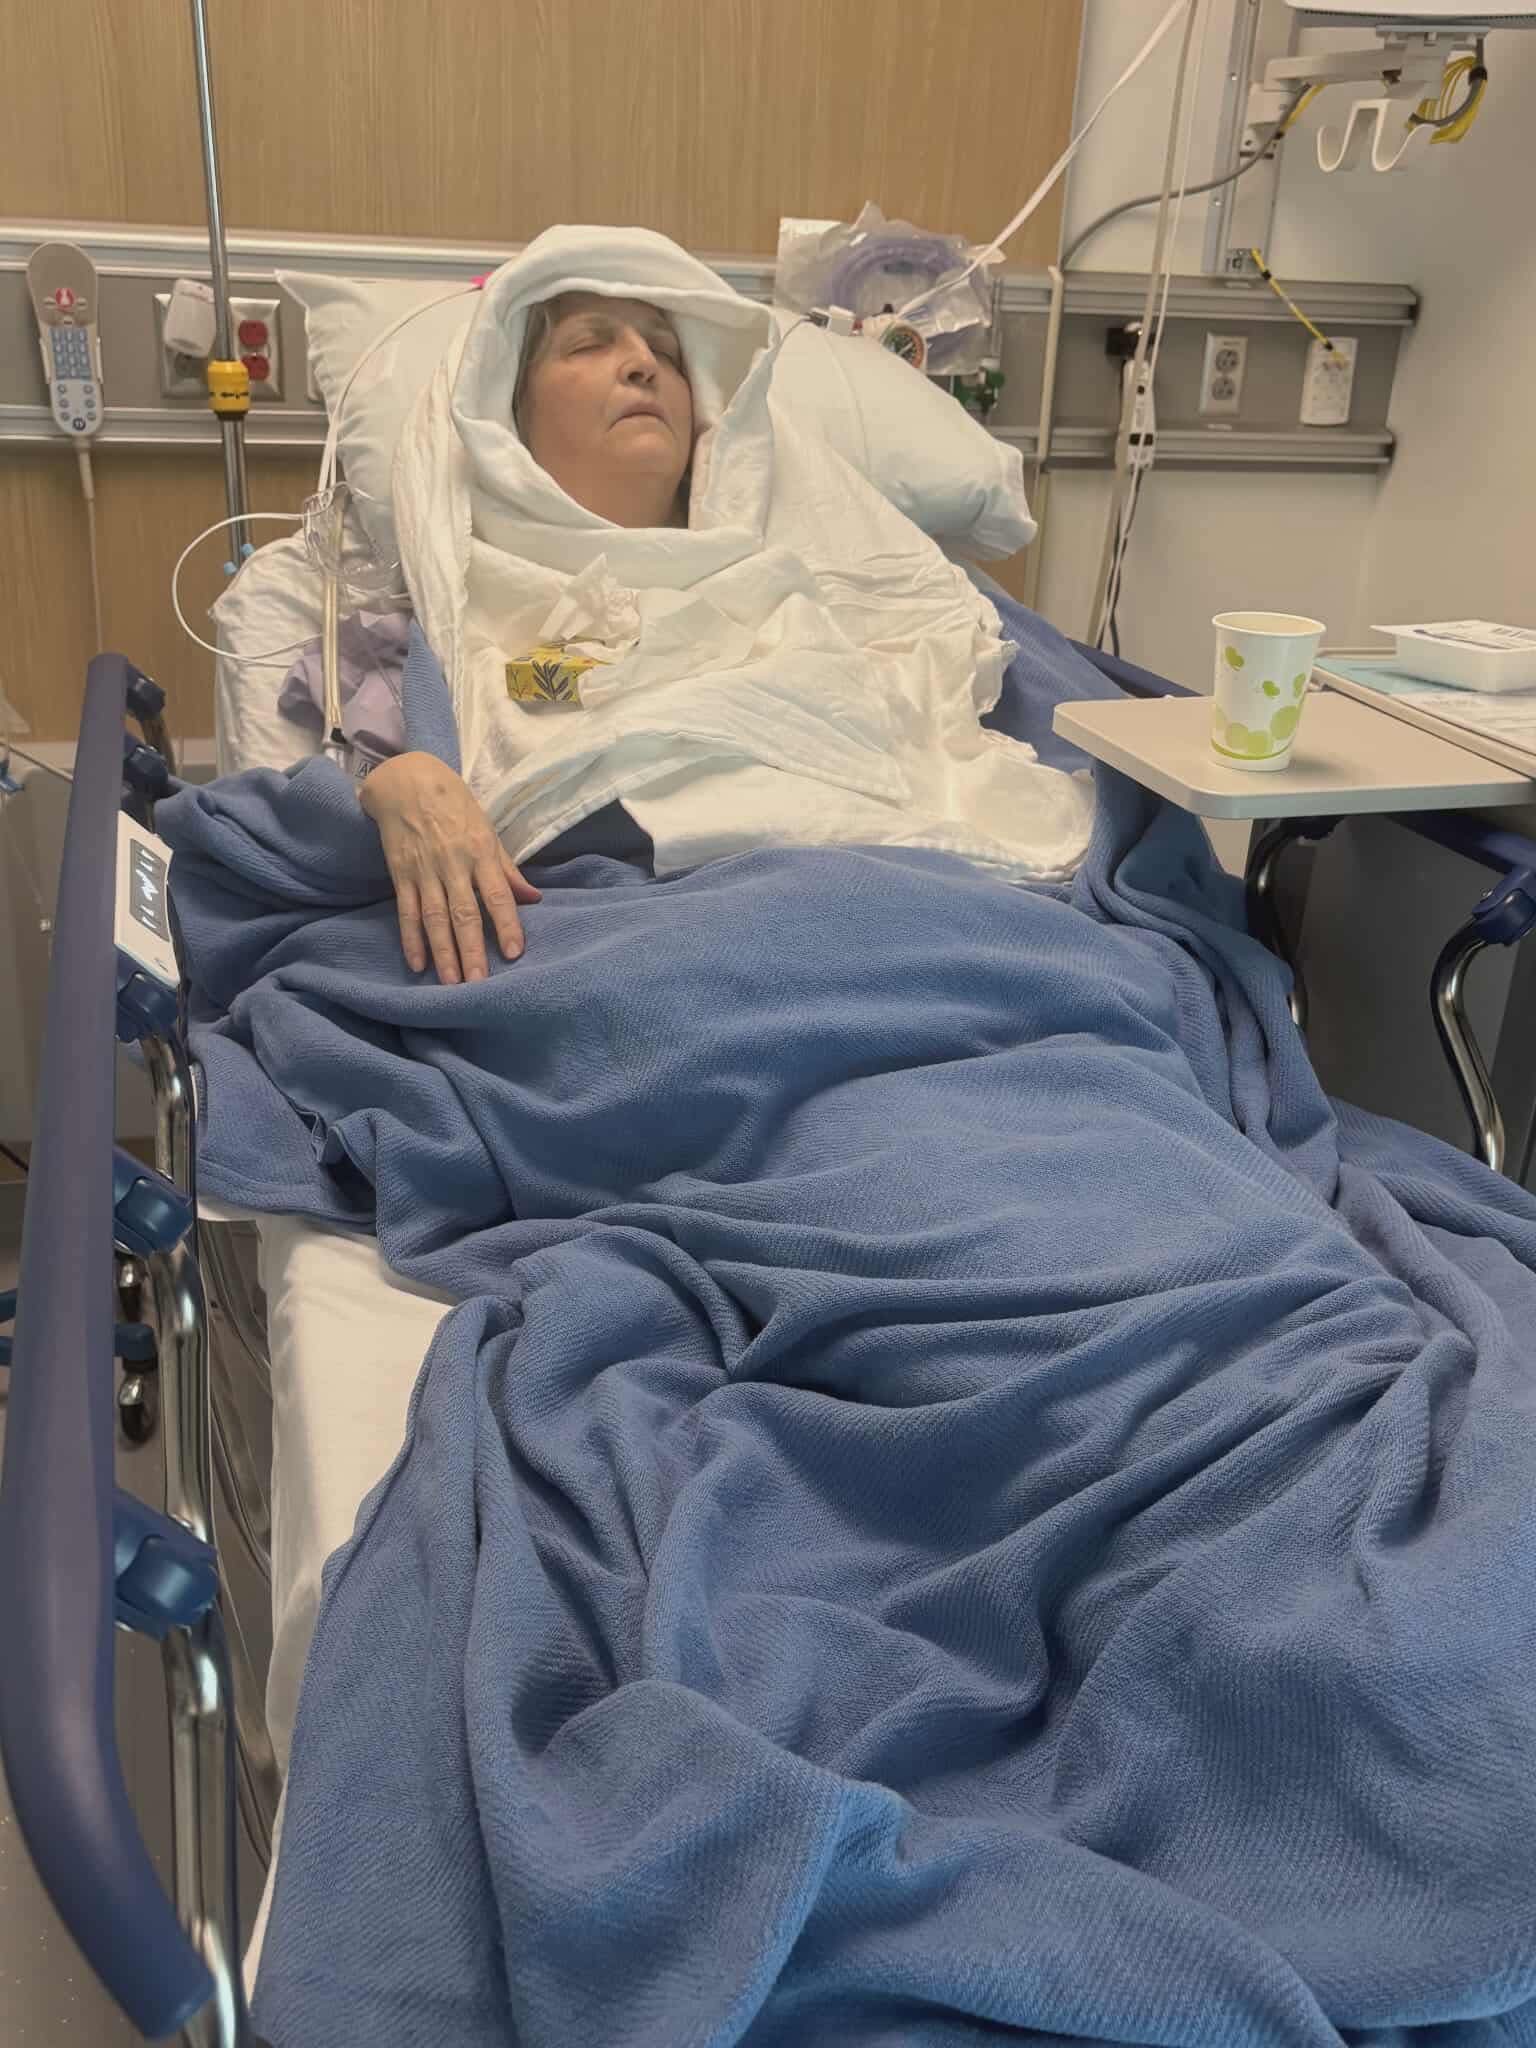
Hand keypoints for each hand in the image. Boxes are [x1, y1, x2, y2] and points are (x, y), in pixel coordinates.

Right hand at [358, 752, 540, 982]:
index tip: (515, 953)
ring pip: (435, 918)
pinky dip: (411, 938)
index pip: (497, 894)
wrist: (407, 781)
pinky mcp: (401, 874)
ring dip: (443, 952)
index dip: (507, 924)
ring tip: (451, 982)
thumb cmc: (455, 806)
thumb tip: (533, 898)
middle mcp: (453, 864)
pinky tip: (418, 963)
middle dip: (472, 950)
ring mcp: (425, 871)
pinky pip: (406, 911)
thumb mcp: (487, 830)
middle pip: (464, 914)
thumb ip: (508, 869)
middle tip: (478, 984)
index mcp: (480, 852)